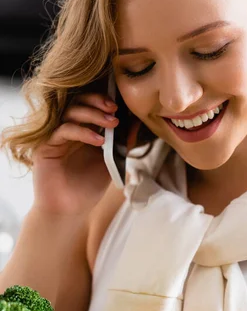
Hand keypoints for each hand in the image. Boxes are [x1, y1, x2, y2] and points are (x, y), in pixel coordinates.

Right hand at [32, 92, 137, 216]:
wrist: (69, 210)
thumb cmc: (89, 187)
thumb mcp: (111, 161)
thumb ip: (121, 142)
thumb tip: (136, 122)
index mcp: (84, 129)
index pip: (91, 105)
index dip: (104, 101)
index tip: (122, 106)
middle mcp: (69, 129)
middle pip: (78, 102)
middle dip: (98, 102)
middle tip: (114, 109)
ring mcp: (57, 136)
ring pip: (71, 112)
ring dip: (93, 114)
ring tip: (111, 124)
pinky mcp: (46, 146)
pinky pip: (63, 130)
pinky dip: (83, 132)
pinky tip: (99, 141)